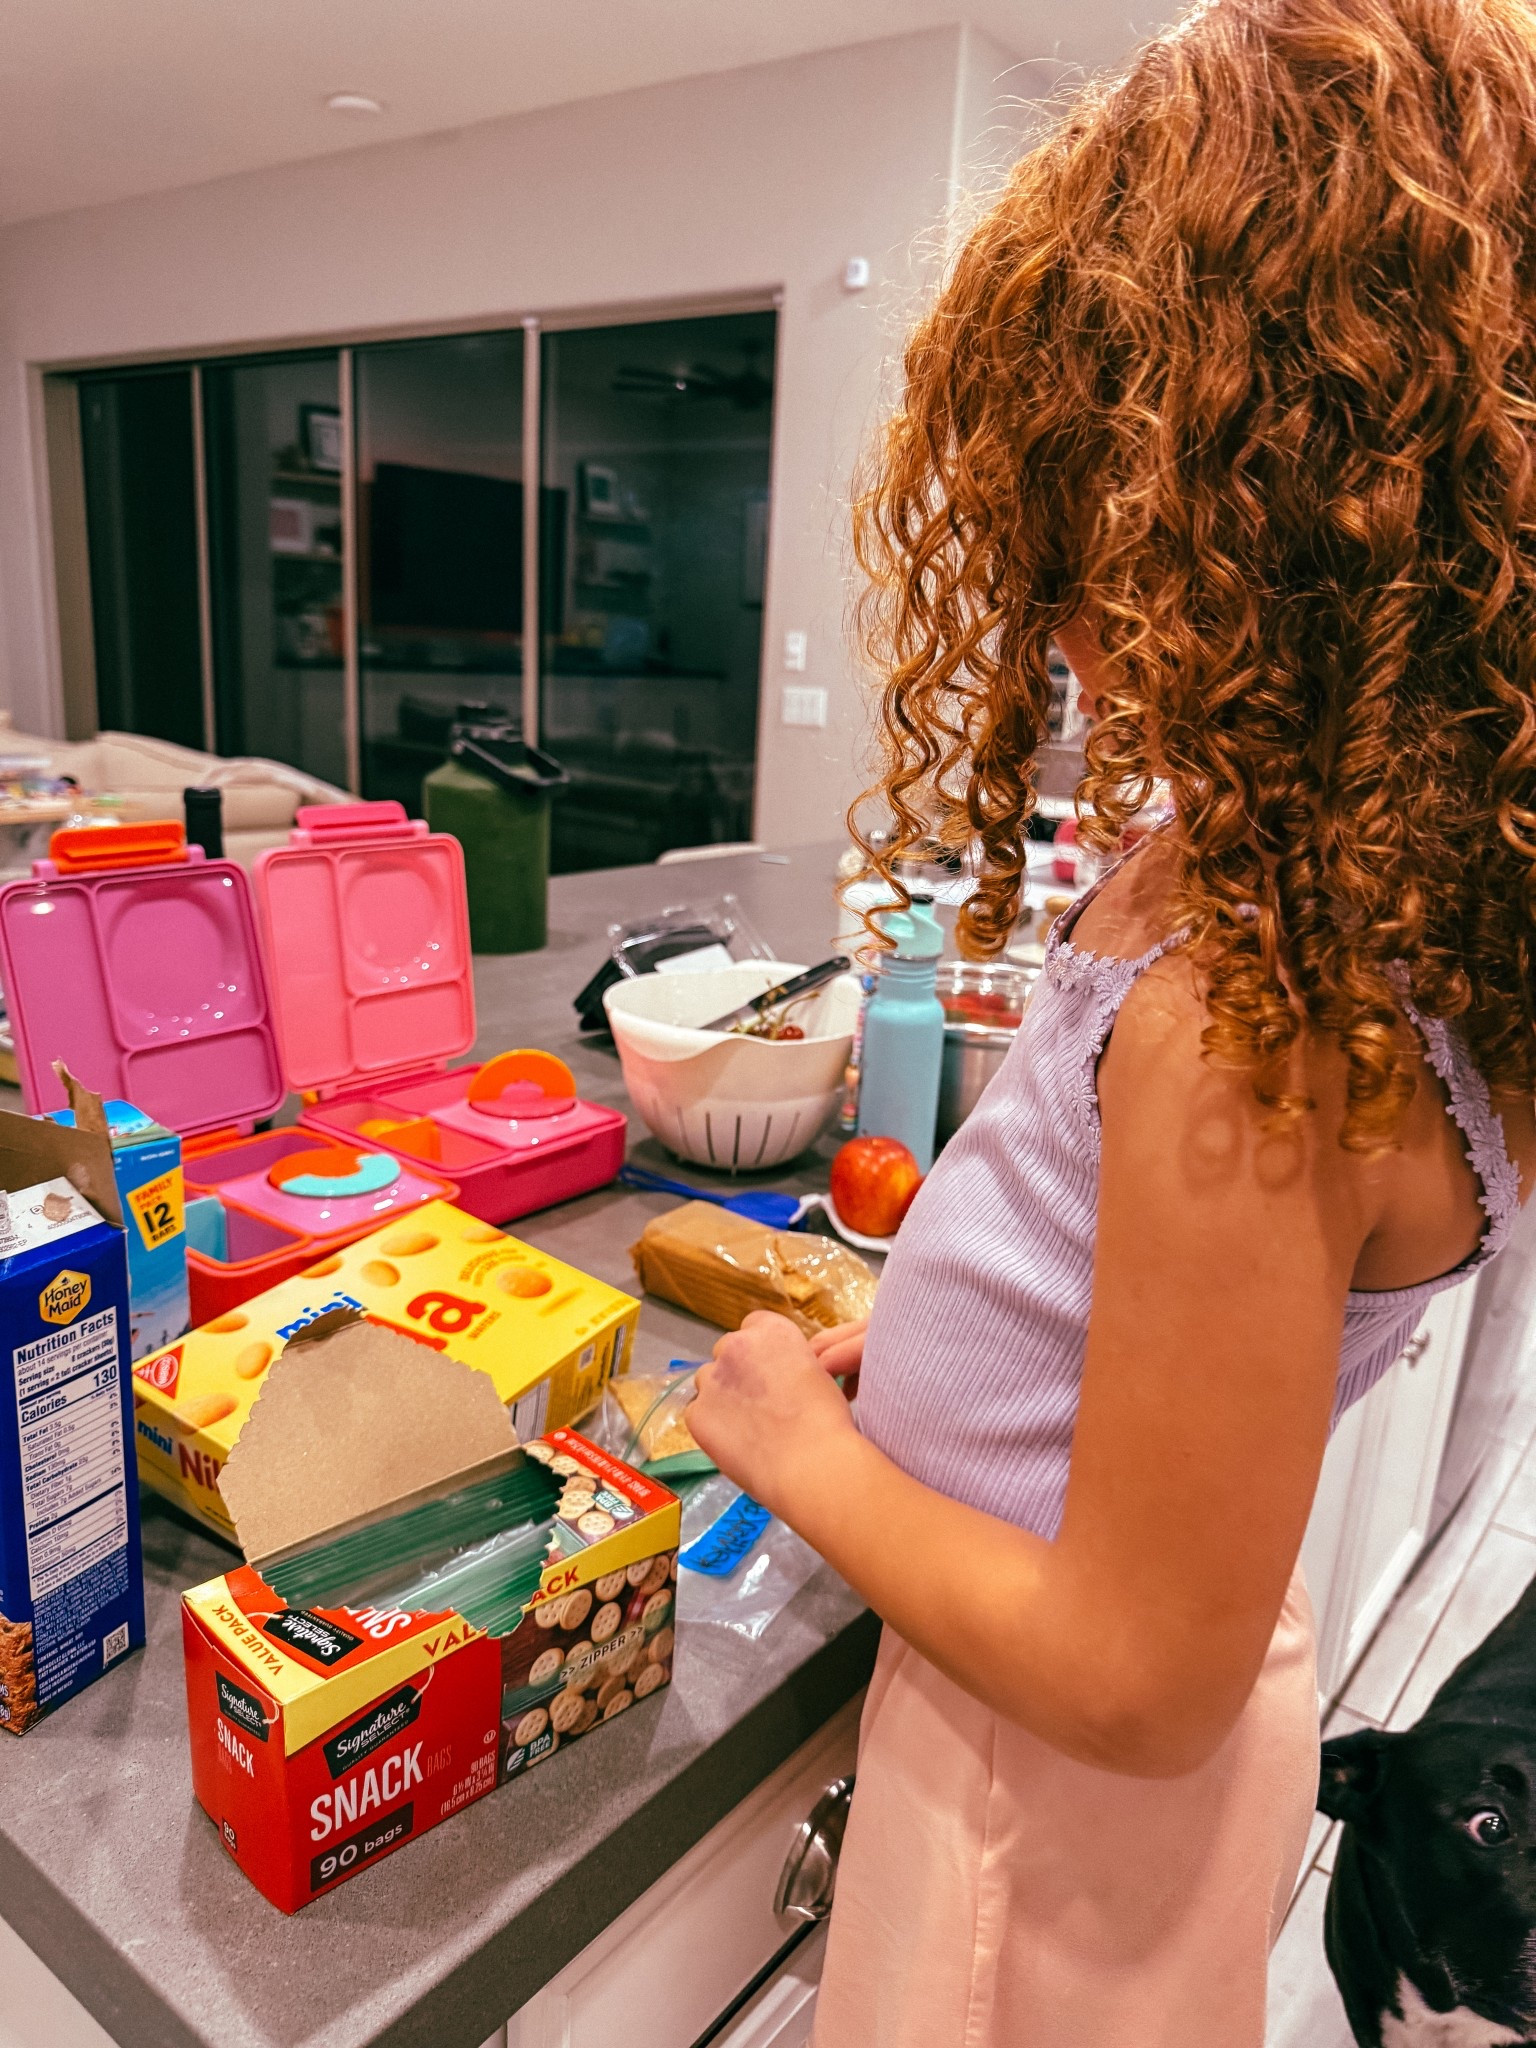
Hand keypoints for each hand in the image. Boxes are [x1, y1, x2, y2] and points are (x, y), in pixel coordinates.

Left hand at [689, 1311, 859, 1519]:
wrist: (810, 1461)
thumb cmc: (826, 1420)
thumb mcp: (815, 1371)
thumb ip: (786, 1362)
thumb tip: (774, 1376)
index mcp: (769, 1329)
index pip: (752, 1326)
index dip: (759, 1352)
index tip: (769, 1373)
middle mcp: (734, 1345)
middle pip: (727, 1353)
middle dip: (738, 1374)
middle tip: (758, 1405)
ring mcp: (710, 1379)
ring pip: (709, 1384)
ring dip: (722, 1399)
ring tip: (748, 1429)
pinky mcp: (696, 1413)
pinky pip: (699, 1414)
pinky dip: (712, 1427)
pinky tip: (737, 1444)